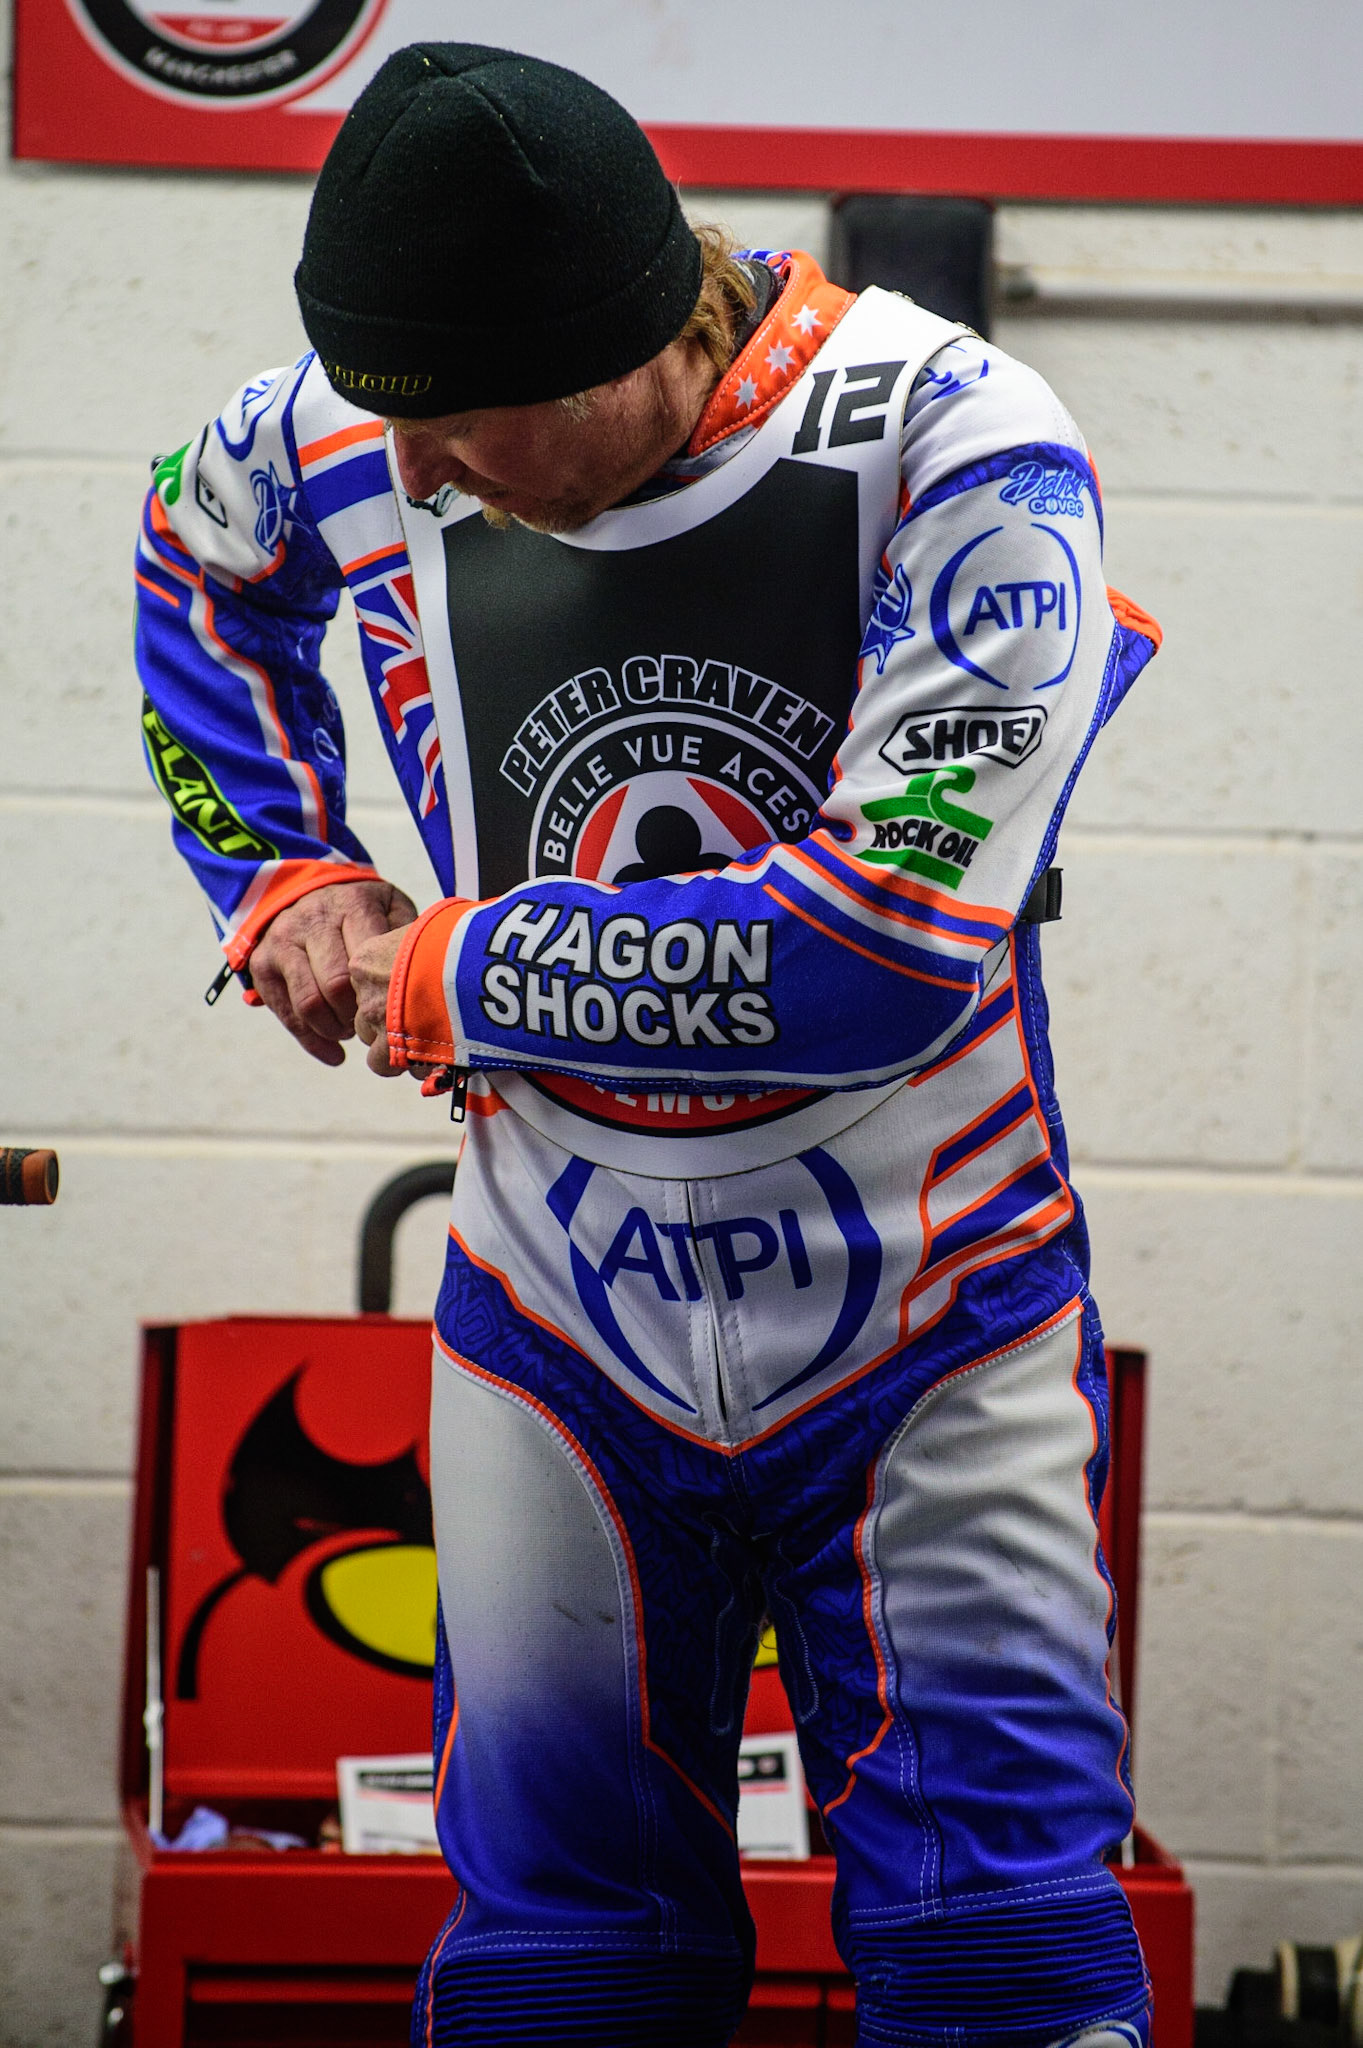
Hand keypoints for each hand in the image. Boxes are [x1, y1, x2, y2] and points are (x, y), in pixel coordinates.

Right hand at [249, 879, 416, 1065]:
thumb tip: (430, 974)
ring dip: (335, 1030)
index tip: (395, 1009)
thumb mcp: (391, 905)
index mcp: (351, 905)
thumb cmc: (363, 908)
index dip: (380, 994)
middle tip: (374, 1025)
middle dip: (358, 1016)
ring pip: (308, 1004)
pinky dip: (312, 1042)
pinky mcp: (262, 964)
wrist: (304, 889)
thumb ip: (408, 934)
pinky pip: (286, 1015)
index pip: (365, 961)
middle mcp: (312, 921)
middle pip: (336, 986)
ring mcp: (283, 942)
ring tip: (353, 1032)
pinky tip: (335, 1054)